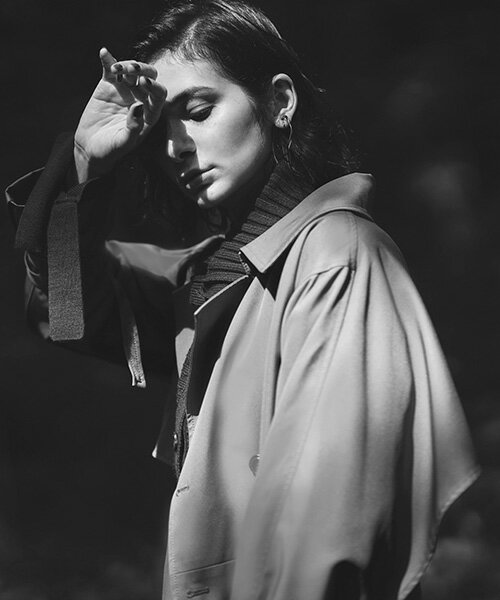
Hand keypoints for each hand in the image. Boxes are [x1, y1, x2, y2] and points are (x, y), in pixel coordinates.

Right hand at [74, 48, 166, 182]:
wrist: (92, 147)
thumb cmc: (112, 149)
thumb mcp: (123, 142)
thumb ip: (134, 127)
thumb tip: (138, 106)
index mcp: (150, 112)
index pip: (159, 94)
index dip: (154, 86)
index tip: (144, 82)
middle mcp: (140, 98)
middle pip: (149, 76)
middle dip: (143, 70)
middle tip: (132, 70)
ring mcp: (125, 90)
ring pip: (131, 70)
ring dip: (125, 65)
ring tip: (116, 70)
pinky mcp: (108, 85)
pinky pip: (110, 69)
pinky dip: (108, 60)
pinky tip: (104, 53)